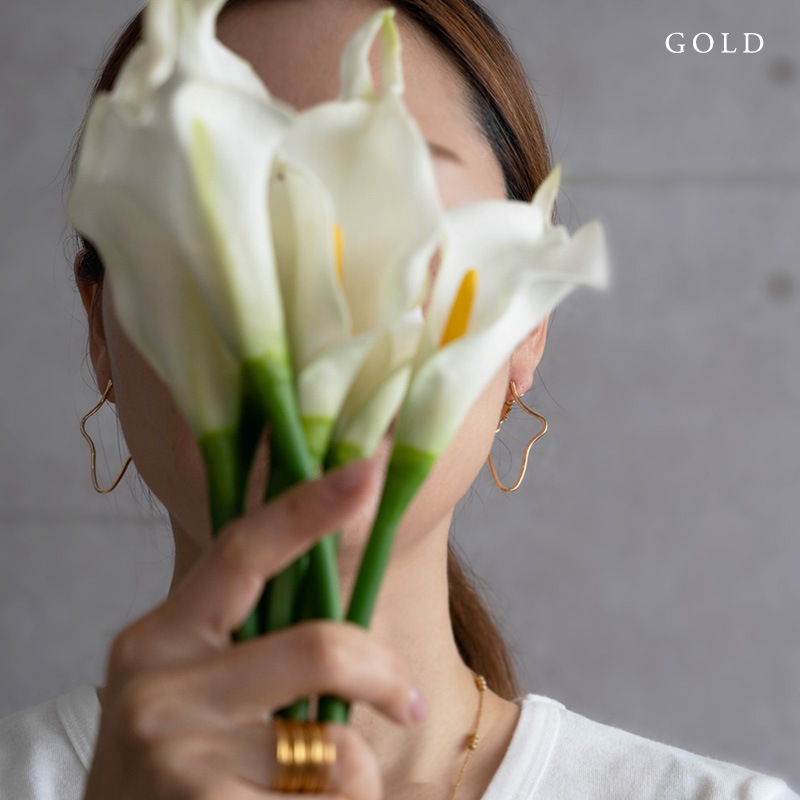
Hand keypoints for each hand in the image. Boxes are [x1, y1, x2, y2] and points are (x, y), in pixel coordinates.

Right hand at [83, 457, 424, 799]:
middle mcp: (156, 684)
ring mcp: (175, 753)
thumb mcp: (192, 696)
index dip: (308, 507)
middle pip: (320, 648)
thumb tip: (351, 625)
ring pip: (338, 745)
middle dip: (385, 674)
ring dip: (356, 776)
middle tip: (409, 703)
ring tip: (324, 793)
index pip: (241, 549)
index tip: (366, 469)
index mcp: (160, 635)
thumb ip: (253, 650)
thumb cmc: (177, 774)